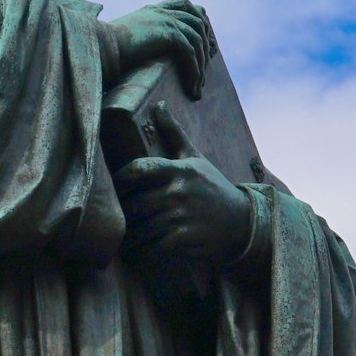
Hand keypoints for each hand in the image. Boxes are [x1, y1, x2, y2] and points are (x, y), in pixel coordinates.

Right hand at [106, 0, 211, 97]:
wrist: (98, 47)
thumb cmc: (102, 49)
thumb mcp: (124, 38)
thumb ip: (138, 39)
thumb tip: (139, 54)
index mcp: (152, 10)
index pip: (184, 4)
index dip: (199, 18)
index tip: (205, 38)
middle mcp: (161, 12)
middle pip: (197, 21)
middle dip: (206, 45)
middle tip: (206, 69)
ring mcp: (166, 20)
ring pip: (197, 40)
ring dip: (201, 65)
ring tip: (198, 87)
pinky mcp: (168, 34)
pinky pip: (190, 53)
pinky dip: (194, 71)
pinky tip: (192, 86)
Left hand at [113, 105, 252, 263]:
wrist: (243, 222)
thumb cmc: (213, 187)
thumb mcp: (195, 159)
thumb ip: (174, 133)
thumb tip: (158, 105)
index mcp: (179, 170)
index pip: (139, 169)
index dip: (120, 179)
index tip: (113, 186)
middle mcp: (179, 191)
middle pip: (134, 204)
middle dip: (122, 213)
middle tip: (113, 218)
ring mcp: (182, 216)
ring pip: (141, 227)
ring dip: (130, 235)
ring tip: (121, 237)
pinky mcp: (184, 238)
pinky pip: (153, 246)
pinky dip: (144, 250)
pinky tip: (140, 250)